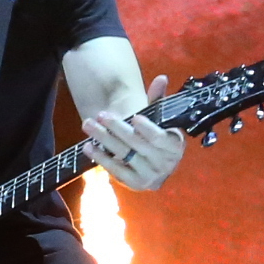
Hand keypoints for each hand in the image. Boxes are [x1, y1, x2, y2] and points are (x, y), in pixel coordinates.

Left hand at [83, 76, 184, 190]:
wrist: (153, 163)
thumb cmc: (156, 135)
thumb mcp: (159, 117)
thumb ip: (158, 99)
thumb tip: (161, 78)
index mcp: (175, 146)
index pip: (160, 137)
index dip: (147, 128)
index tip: (134, 116)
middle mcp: (166, 164)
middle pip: (137, 144)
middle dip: (118, 128)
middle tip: (101, 114)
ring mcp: (150, 176)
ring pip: (124, 155)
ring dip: (104, 140)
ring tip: (88, 125)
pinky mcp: (135, 184)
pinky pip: (116, 171)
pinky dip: (101, 158)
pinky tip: (89, 146)